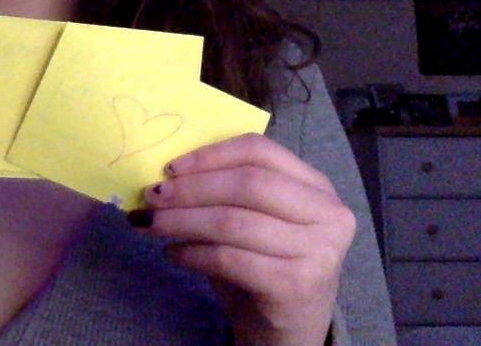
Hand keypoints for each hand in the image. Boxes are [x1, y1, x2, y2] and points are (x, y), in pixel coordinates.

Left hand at [129, 134, 354, 345]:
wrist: (286, 332)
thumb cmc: (263, 266)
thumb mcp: (252, 218)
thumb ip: (224, 190)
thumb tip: (165, 174)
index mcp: (316, 186)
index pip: (259, 151)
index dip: (210, 155)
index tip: (170, 167)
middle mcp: (328, 214)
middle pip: (247, 184)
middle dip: (191, 189)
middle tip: (151, 197)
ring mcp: (318, 250)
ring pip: (233, 221)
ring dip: (182, 221)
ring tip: (151, 224)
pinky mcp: (297, 284)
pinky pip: (229, 259)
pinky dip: (193, 254)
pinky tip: (174, 254)